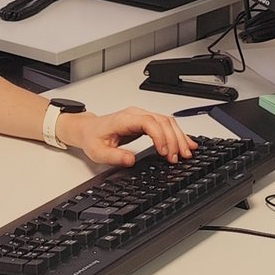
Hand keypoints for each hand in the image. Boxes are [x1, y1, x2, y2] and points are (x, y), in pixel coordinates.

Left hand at [57, 107, 195, 165]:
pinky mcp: (146, 122)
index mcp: (124, 119)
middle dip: (173, 140)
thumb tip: (130, 160)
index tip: (163, 152)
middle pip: (162, 121)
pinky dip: (177, 134)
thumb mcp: (97, 152)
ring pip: (167, 122)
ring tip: (186, 153)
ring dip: (179, 137)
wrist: (88, 129)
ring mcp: (142, 116)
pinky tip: (186, 143)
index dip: (159, 136)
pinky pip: (166, 125)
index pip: (148, 122)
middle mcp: (135, 114)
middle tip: (178, 158)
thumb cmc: (93, 138)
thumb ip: (114, 156)